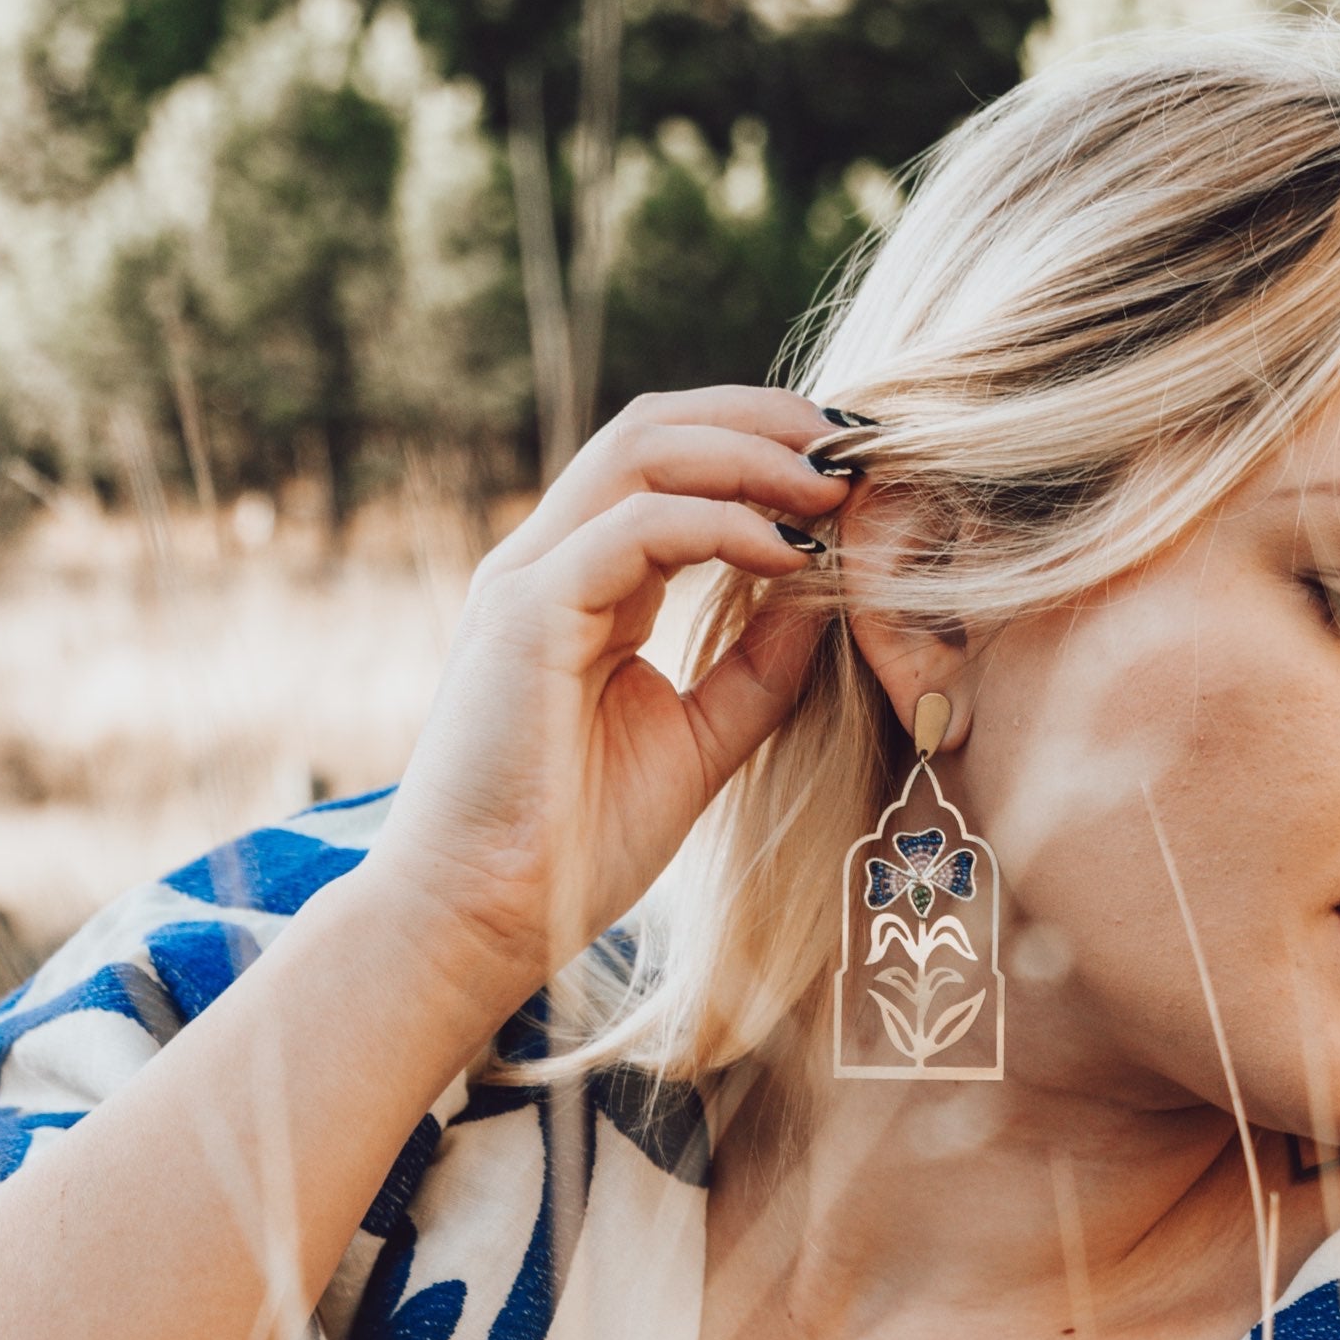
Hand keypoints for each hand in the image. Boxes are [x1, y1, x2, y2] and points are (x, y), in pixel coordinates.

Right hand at [363, 387, 844, 1032]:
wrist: (481, 918)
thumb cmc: (575, 843)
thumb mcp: (699, 739)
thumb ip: (760, 666)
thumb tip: (830, 595)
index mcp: (583, 583)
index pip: (670, 465)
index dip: (764, 450)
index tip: (855, 474)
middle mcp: (548, 562)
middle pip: (656, 428)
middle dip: (764, 421)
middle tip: (859, 449)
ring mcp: (529, 578)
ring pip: (641, 450)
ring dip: (750, 453)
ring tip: (832, 487)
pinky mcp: (525, 612)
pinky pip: (633, 526)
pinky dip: (721, 523)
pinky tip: (788, 553)